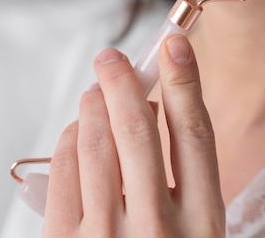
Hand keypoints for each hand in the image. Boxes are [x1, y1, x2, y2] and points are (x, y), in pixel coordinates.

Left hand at [43, 34, 224, 236]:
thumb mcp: (194, 233)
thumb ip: (185, 181)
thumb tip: (154, 106)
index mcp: (201, 227)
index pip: (194, 135)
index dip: (184, 82)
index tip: (174, 46)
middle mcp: (155, 229)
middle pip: (136, 130)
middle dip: (121, 82)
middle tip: (111, 59)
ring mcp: (106, 236)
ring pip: (95, 143)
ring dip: (93, 106)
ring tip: (95, 94)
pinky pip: (63, 169)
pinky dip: (69, 138)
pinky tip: (77, 131)